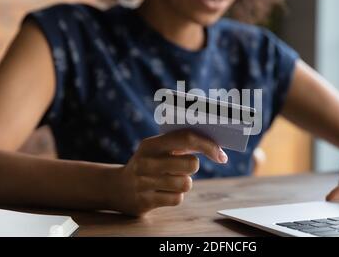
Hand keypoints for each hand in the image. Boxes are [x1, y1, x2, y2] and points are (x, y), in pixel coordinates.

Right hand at [111, 130, 227, 215]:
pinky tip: (163, 192)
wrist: (117, 187)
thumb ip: (181, 144)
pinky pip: (177, 199)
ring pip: (186, 183)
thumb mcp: (157, 149)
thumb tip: (215, 147)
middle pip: (191, 164)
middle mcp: (146, 161)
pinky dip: (176, 196)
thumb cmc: (148, 164)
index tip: (221, 154)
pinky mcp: (145, 201)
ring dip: (184, 183)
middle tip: (182, 168)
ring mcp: (144, 182)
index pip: (187, 138)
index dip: (208, 145)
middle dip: (192, 168)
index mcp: (151, 144)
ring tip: (170, 180)